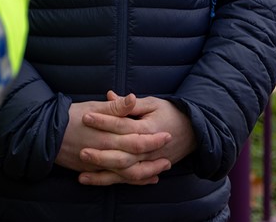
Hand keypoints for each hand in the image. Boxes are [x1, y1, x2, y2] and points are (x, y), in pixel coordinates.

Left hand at [76, 92, 197, 186]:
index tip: (86, 116)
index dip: (104, 121)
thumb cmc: (171, 113)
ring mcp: (149, 162)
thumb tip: (109, 95)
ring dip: (103, 175)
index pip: (123, 125)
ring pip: (125, 173)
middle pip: (123, 156)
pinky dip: (113, 182)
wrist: (194, 131)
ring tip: (82, 175)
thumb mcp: (153, 103)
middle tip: (81, 151)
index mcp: (148, 128)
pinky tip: (95, 181)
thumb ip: (130, 104)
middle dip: (101, 156)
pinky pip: (129, 180)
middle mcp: (149, 149)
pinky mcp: (148, 169)